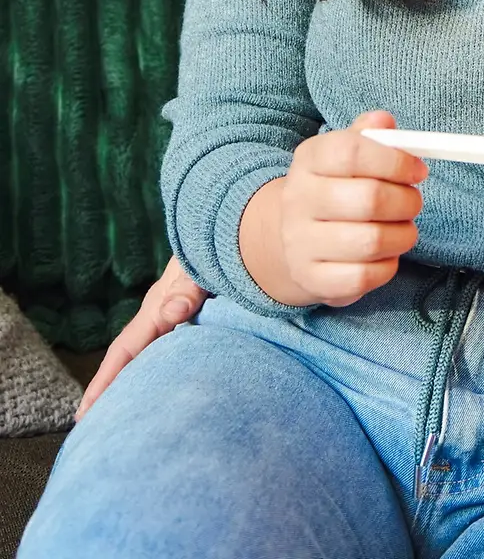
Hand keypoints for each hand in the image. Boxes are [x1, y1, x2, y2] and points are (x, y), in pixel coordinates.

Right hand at [75, 255, 208, 419]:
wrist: (233, 227)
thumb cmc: (215, 247)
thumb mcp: (199, 268)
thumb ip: (188, 289)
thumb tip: (173, 313)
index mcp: (157, 308)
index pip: (124, 350)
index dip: (104, 381)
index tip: (85, 413)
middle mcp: (160, 312)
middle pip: (129, 356)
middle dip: (109, 388)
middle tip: (92, 424)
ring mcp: (175, 312)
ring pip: (149, 352)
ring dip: (134, 379)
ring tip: (122, 411)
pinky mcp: (193, 312)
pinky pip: (170, 346)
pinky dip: (160, 365)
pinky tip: (164, 380)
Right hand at [270, 110, 427, 306]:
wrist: (295, 235)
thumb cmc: (337, 186)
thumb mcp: (347, 152)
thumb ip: (371, 135)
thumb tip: (384, 121)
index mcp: (310, 159)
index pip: (352, 152)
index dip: (395, 161)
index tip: (418, 171)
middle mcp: (298, 199)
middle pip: (369, 199)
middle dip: (407, 201)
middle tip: (414, 202)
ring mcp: (300, 243)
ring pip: (372, 241)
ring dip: (403, 235)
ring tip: (403, 228)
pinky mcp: (312, 278)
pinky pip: (364, 277)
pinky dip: (387, 266)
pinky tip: (386, 254)